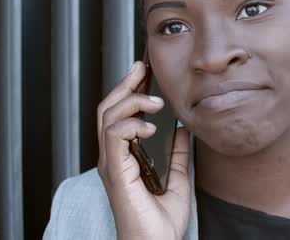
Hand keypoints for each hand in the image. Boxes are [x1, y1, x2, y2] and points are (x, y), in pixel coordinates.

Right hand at [96, 61, 190, 239]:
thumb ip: (177, 153)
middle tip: (141, 67)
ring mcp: (112, 165)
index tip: (143, 72)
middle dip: (124, 84)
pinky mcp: (116, 173)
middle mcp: (114, 158)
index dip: (129, 91)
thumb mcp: (176, 177)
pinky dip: (131, 125)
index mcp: (124, 158)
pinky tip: (149, 126)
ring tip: (155, 101)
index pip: (119, 115)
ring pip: (108, 117)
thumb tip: (182, 129)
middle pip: (108, 109)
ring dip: (132, 102)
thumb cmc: (161, 221)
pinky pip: (114, 137)